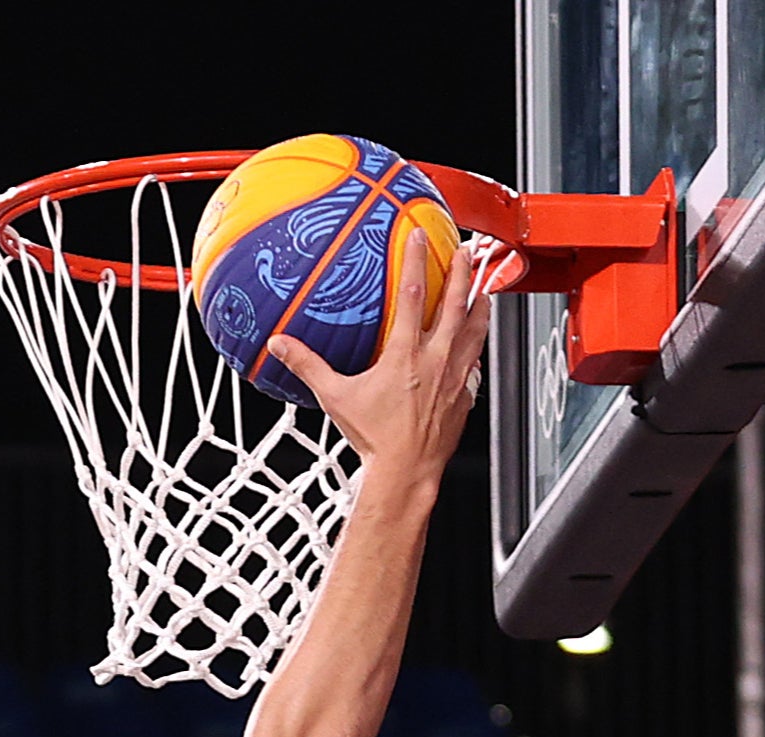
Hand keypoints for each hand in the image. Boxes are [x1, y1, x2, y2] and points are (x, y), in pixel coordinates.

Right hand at [271, 227, 489, 478]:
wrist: (405, 471)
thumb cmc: (374, 438)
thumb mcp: (335, 397)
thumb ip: (308, 366)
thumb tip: (281, 345)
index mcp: (405, 355)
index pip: (414, 295)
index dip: (416, 260)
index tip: (419, 236)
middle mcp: (436, 360)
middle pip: (456, 304)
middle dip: (462, 272)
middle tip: (465, 249)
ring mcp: (456, 376)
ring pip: (475, 329)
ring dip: (480, 303)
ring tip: (483, 287)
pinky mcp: (465, 394)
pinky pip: (476, 361)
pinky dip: (477, 344)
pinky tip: (476, 340)